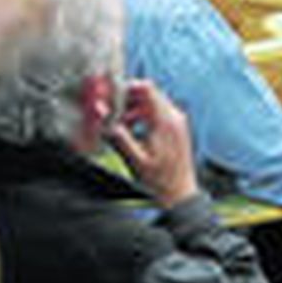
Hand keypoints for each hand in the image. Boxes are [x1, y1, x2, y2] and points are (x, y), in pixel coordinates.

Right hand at [104, 80, 198, 208]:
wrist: (180, 195)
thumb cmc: (158, 180)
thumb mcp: (135, 159)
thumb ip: (118, 135)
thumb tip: (101, 114)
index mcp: (165, 121)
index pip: (146, 88)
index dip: (127, 87)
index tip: (112, 96)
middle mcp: (174, 117)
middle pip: (149, 93)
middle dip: (128, 99)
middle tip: (112, 113)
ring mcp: (178, 122)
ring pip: (153, 102)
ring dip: (135, 109)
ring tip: (121, 126)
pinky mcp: (177, 128)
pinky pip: (158, 112)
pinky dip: (144, 115)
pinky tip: (133, 131)